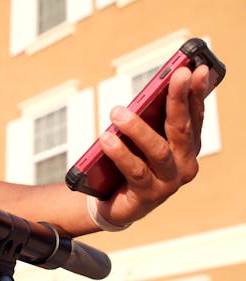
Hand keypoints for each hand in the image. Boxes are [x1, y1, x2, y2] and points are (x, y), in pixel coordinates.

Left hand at [96, 65, 210, 225]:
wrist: (115, 202)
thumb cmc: (131, 162)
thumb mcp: (141, 138)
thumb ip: (148, 118)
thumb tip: (149, 91)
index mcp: (187, 146)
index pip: (194, 115)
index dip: (195, 91)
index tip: (194, 68)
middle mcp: (184, 164)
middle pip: (182, 128)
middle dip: (179, 99)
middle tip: (175, 75)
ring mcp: (169, 182)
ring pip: (158, 150)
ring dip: (137, 128)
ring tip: (116, 112)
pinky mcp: (148, 195)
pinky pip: (135, 171)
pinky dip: (120, 153)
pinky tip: (105, 139)